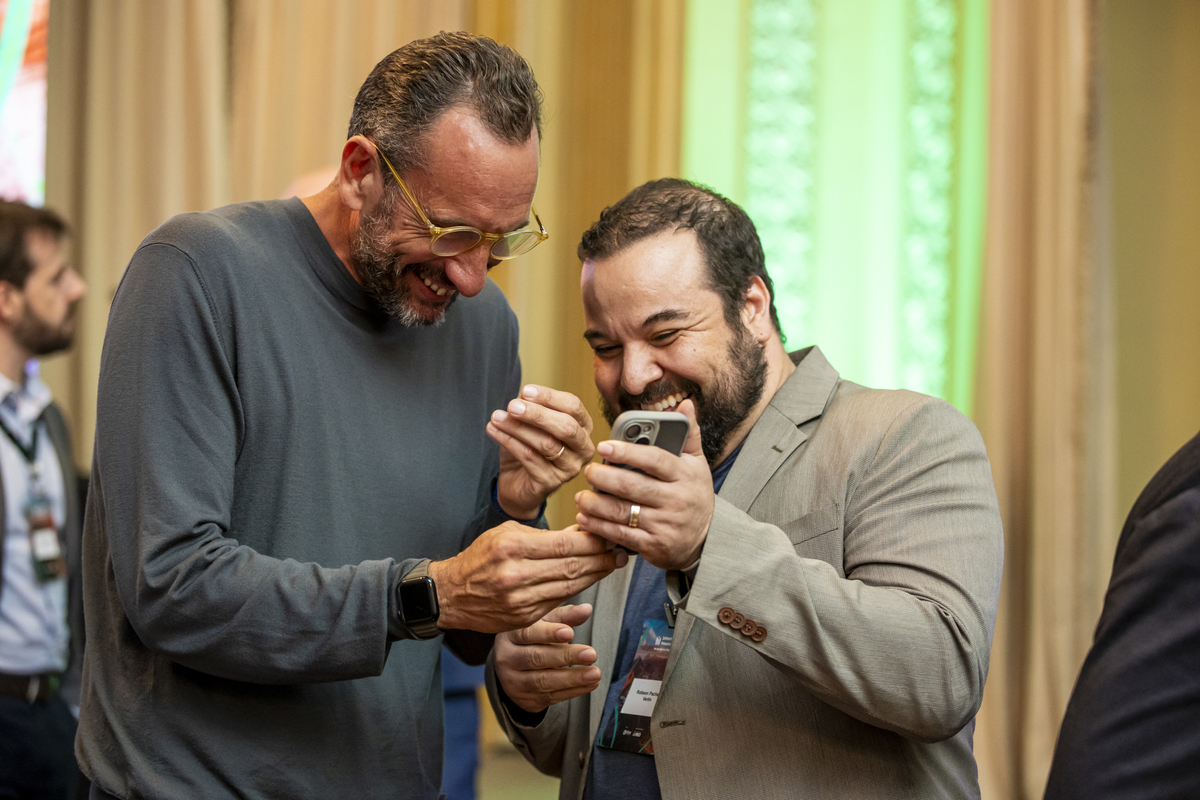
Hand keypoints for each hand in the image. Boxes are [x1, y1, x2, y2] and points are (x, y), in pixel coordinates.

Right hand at [429, 523, 625, 632]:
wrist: (452, 593)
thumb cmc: (480, 557)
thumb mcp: (507, 534)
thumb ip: (544, 534)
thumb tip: (580, 530)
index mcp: (512, 547)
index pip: (564, 544)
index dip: (592, 542)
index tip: (608, 537)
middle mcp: (516, 575)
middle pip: (572, 566)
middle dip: (600, 559)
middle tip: (619, 552)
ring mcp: (520, 600)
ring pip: (570, 586)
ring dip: (595, 575)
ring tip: (610, 565)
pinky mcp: (523, 618)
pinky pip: (558, 601)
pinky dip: (577, 590)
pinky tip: (588, 579)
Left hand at [489, 385, 595, 518]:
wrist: (517, 483)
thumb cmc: (527, 448)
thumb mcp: (529, 423)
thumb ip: (530, 408)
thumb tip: (522, 396)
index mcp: (583, 427)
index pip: (573, 406)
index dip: (549, 397)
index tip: (525, 391)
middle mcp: (583, 448)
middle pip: (566, 426)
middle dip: (537, 414)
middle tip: (512, 405)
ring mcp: (570, 468)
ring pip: (546, 444)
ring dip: (518, 428)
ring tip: (497, 417)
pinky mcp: (552, 482)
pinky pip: (530, 458)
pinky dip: (510, 442)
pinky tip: (494, 431)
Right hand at [495, 604, 601, 713]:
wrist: (513, 667)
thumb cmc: (532, 637)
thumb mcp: (544, 622)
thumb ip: (564, 616)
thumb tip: (587, 609)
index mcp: (510, 635)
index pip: (528, 633)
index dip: (549, 633)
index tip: (570, 633)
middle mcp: (507, 659)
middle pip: (536, 658)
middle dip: (566, 657)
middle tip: (591, 654)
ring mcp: (514, 682)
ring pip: (543, 681)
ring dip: (573, 678)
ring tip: (595, 673)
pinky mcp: (526, 700)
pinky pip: (551, 697)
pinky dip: (574, 691)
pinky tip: (590, 684)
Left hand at [575, 399, 713, 570]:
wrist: (706, 538)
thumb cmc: (694, 493)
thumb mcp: (696, 463)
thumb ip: (689, 433)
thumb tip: (685, 403)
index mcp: (685, 475)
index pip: (655, 460)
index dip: (628, 452)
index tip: (604, 446)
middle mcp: (676, 500)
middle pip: (634, 486)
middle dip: (605, 478)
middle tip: (588, 471)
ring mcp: (664, 525)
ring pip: (623, 512)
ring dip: (596, 504)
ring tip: (581, 496)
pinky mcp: (654, 546)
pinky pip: (621, 535)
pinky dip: (599, 527)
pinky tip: (585, 518)